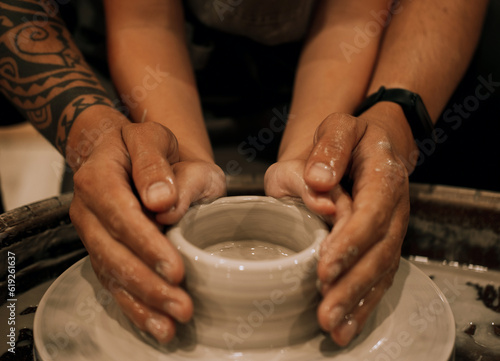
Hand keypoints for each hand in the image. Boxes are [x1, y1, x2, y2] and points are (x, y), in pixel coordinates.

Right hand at [69, 120, 225, 342]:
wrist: (127, 153)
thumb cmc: (145, 145)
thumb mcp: (154, 138)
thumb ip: (156, 165)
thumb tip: (161, 202)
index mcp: (98, 176)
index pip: (120, 212)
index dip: (145, 243)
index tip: (174, 267)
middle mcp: (88, 210)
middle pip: (112, 252)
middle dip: (147, 282)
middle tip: (181, 304)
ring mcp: (93, 234)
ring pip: (111, 274)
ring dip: (142, 302)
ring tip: (172, 324)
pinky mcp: (103, 252)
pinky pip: (114, 283)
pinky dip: (134, 306)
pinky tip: (157, 325)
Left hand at [265, 110, 413, 345]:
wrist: (375, 144)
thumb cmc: (353, 136)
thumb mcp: (340, 126)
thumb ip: (330, 148)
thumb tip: (320, 182)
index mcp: (384, 179)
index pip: (371, 215)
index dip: (351, 243)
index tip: (325, 267)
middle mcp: (394, 210)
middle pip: (378, 252)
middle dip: (352, 284)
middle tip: (326, 310)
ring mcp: (392, 231)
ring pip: (380, 272)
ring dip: (358, 302)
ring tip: (333, 327)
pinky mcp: (384, 245)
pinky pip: (379, 277)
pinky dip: (364, 303)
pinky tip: (346, 325)